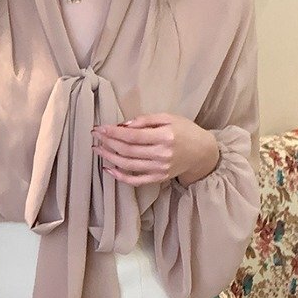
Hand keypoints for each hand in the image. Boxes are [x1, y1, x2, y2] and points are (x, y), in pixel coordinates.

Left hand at [91, 112, 219, 186]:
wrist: (202, 152)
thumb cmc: (185, 131)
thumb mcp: (169, 118)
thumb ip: (146, 120)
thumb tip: (124, 125)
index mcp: (164, 137)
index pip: (132, 136)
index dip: (113, 132)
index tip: (100, 128)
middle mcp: (161, 155)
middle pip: (127, 150)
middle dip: (108, 142)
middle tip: (96, 136)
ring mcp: (159, 169)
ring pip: (127, 165)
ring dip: (109, 157)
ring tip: (98, 149)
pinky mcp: (158, 178)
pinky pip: (135, 180)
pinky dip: (119, 176)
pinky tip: (108, 168)